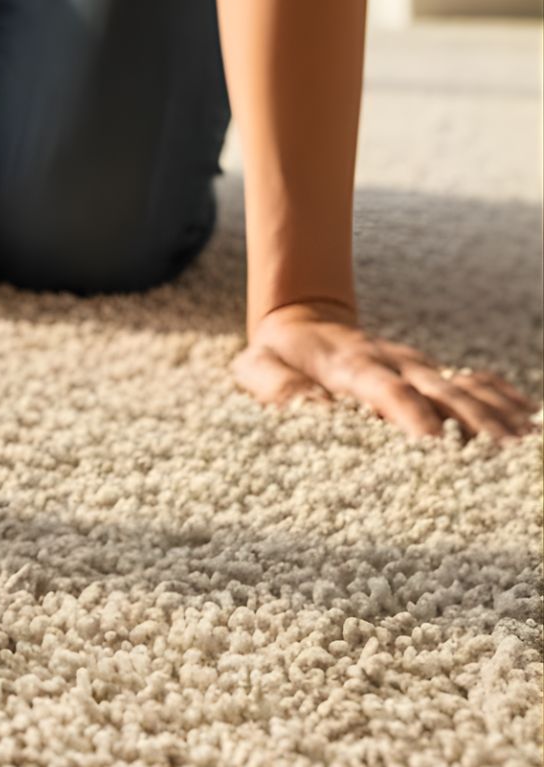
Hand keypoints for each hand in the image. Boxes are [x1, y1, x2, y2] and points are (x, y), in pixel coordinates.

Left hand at [233, 301, 538, 439]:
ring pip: (462, 390)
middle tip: (502, 455)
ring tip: (524, 446)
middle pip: (439, 392)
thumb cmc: (278, 357)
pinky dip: (500, 398)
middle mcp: (392, 363)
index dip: (410, 414)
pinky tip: (529, 418)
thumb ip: (278, 386)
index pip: (385, 390)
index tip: (434, 442)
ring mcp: (417, 366)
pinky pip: (473, 382)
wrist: (302, 321)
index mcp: (349, 365)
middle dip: (471, 423)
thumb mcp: (259, 367)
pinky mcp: (430, 372)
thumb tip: (311, 407)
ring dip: (495, 417)